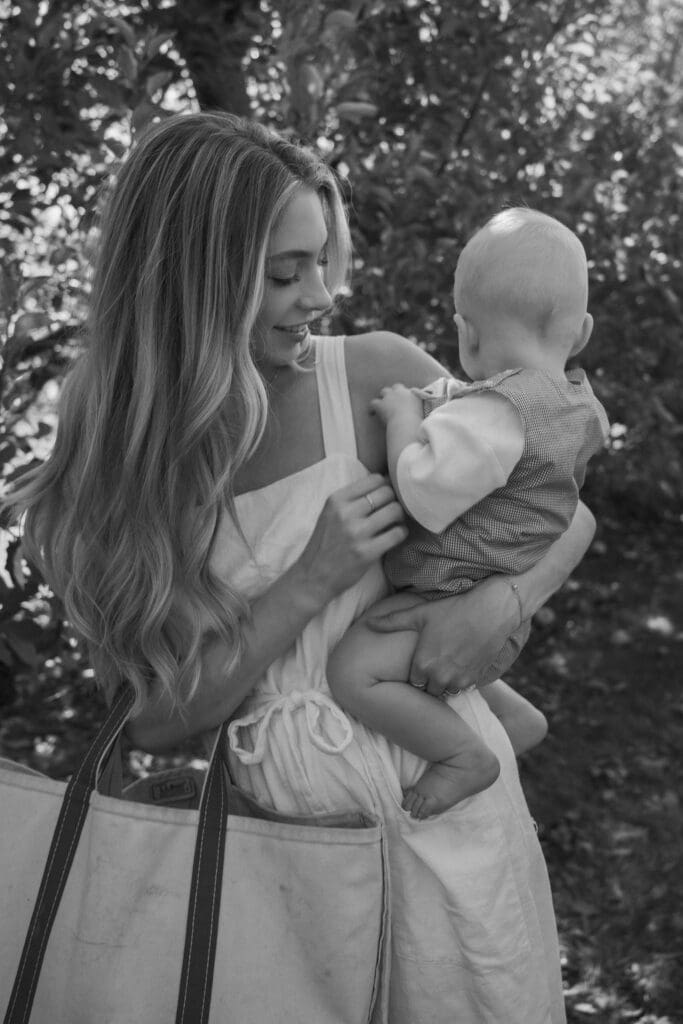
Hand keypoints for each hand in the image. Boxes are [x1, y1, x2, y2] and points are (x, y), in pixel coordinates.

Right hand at [297, 474, 406, 603]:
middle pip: (388, 493)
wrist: (313, 576)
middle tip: (391, 511)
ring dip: (399, 517)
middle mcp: (346, 513)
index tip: (385, 497)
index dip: (385, 487)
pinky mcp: (367, 552)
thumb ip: (352, 499)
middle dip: (394, 501)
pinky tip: (394, 536)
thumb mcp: (330, 513)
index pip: (375, 479)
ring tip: (394, 523)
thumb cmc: (325, 544)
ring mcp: (357, 533)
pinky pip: (398, 533)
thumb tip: (386, 484)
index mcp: (336, 500)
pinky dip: (401, 533)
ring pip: (395, 511)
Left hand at [365, 576, 519, 695]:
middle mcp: (440, 677)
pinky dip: (459, 681)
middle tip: (431, 666)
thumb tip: (368, 623)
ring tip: (445, 666)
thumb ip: (392, 622)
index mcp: (423, 664)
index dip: (415, 674)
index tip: (418, 664)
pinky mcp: (476, 679)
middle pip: (429, 691)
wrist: (491, 610)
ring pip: (446, 692)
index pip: (413, 683)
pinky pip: (463, 688)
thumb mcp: (420, 613)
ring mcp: (460, 680)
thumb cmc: (453, 609)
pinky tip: (460, 664)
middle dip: (428, 681)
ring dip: (444, 683)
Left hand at [370, 383, 422, 424]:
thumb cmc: (418, 421)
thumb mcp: (425, 412)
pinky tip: (372, 413)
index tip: (407, 401)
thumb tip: (430, 410)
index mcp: (413, 394)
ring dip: (384, 397)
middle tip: (395, 401)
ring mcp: (389, 397)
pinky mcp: (380, 404)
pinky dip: (373, 408)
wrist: (406, 423)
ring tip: (383, 405)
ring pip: (384, 391)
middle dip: (396, 392)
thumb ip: (426, 408)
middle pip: (397, 386)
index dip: (408, 395)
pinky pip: (373, 403)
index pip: (411, 390)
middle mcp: (401, 392)